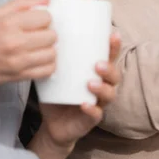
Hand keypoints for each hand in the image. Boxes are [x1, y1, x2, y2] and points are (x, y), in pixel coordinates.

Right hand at [0, 0, 56, 91]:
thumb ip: (22, 4)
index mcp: (8, 23)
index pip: (45, 17)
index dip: (42, 18)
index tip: (35, 21)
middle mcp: (15, 42)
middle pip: (52, 35)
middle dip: (47, 33)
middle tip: (36, 35)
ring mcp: (18, 61)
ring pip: (52, 53)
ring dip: (48, 49)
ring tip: (37, 47)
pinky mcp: (19, 76)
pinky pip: (47, 71)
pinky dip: (47, 65)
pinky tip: (38, 59)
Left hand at [37, 32, 120, 150]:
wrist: (53, 124)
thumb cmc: (58, 94)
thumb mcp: (56, 73)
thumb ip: (54, 58)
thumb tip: (43, 35)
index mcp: (96, 73)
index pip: (109, 58)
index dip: (114, 47)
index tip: (113, 35)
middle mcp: (101, 86)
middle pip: (115, 76)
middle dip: (109, 69)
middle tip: (98, 64)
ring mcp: (98, 103)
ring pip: (110, 94)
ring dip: (102, 88)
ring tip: (90, 83)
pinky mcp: (90, 119)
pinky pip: (96, 115)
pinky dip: (91, 109)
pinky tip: (84, 104)